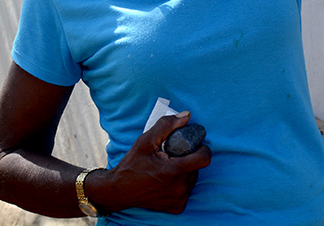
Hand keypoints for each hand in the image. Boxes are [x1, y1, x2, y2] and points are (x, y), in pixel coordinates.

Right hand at [90, 111, 211, 214]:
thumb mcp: (146, 141)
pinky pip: (186, 190)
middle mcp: (179, 188)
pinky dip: (180, 183)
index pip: (204, 158)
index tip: (193, 145)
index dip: (201, 148)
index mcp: (174, 171)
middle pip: (197, 167)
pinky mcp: (177, 207)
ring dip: (184, 171)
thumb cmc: (132, 164)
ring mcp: (179, 200)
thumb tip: (187, 115)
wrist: (119, 191)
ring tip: (167, 168)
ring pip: (192, 178)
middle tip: (171, 156)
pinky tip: (166, 180)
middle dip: (188, 159)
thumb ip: (167, 126)